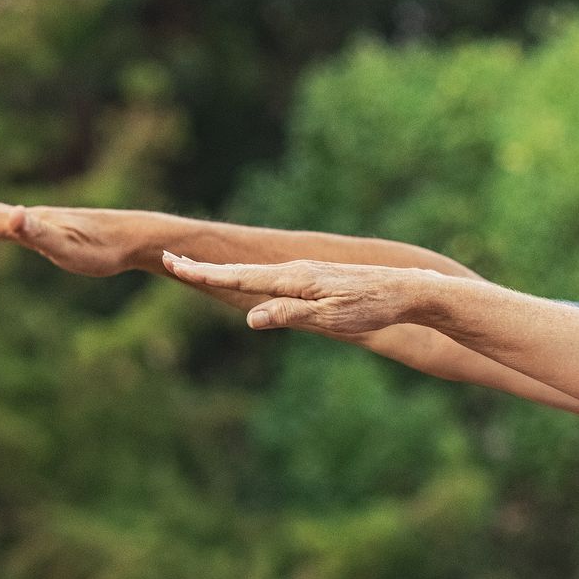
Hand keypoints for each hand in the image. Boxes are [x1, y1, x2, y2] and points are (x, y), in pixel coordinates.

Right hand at [0, 197, 153, 276]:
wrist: (132, 237)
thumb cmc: (101, 248)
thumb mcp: (67, 246)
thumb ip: (37, 232)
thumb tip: (12, 215)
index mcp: (25, 222)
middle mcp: (29, 217)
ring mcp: (40, 221)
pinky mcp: (53, 227)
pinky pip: (15, 222)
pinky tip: (1, 221)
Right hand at [159, 253, 453, 336]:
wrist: (408, 290)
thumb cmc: (372, 308)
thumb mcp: (330, 319)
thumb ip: (290, 316)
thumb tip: (251, 319)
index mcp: (293, 280)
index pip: (238, 277)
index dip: (204, 272)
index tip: (172, 262)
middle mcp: (296, 271)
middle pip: (241, 271)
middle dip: (205, 268)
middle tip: (170, 259)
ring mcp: (308, 274)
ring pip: (258, 274)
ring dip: (225, 271)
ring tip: (197, 270)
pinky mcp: (319, 280)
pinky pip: (276, 278)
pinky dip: (252, 277)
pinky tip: (250, 282)